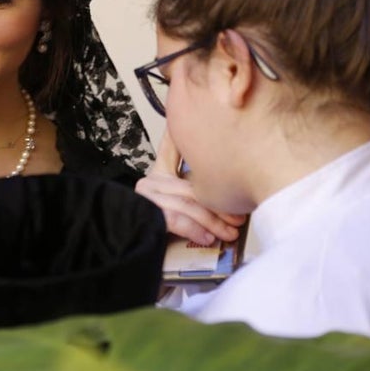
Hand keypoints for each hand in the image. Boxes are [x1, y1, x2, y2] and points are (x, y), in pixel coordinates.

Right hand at [136, 130, 245, 244]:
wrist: (129, 250)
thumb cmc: (155, 231)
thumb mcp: (178, 207)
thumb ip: (195, 197)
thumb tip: (230, 195)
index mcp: (159, 174)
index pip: (171, 147)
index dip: (183, 134)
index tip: (201, 121)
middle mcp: (151, 181)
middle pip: (191, 184)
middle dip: (220, 203)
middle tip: (240, 216)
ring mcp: (147, 197)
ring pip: (188, 203)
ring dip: (213, 220)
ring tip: (229, 232)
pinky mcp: (146, 213)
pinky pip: (176, 219)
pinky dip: (194, 230)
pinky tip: (207, 238)